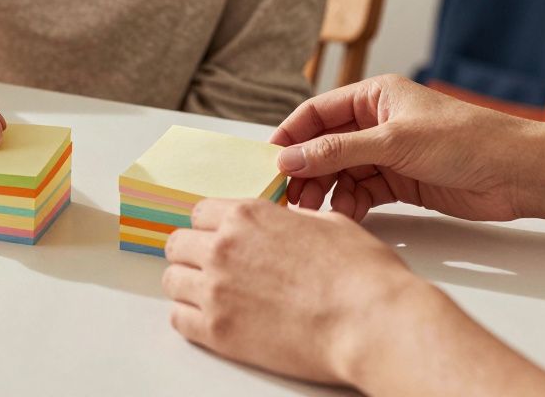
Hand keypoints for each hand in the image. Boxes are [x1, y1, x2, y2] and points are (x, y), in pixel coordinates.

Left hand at [163, 199, 427, 385]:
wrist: (372, 322)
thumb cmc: (362, 275)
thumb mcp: (327, 224)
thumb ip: (289, 221)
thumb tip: (283, 224)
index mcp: (247, 216)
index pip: (200, 212)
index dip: (211, 226)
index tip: (217, 237)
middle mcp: (223, 247)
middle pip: (178, 244)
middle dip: (193, 253)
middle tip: (211, 267)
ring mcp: (216, 289)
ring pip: (172, 280)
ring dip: (188, 284)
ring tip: (212, 295)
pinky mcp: (217, 331)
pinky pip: (178, 319)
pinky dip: (190, 318)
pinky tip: (211, 319)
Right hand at [268, 75, 528, 222]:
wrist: (518, 174)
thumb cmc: (466, 140)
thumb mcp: (394, 142)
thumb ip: (338, 151)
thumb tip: (289, 159)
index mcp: (374, 96)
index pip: (316, 113)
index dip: (290, 136)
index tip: (269, 161)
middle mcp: (377, 123)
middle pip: (325, 146)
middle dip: (306, 170)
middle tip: (288, 196)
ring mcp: (388, 154)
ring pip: (341, 172)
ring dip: (326, 191)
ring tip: (314, 212)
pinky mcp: (401, 182)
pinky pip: (362, 192)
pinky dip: (350, 205)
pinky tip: (344, 217)